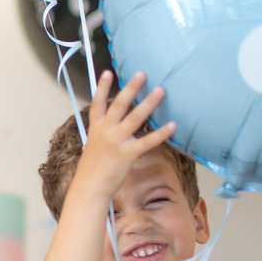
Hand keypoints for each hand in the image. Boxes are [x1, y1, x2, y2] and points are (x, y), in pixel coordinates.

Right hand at [72, 70, 175, 199]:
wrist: (90, 188)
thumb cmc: (92, 169)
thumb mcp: (93, 147)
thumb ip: (102, 136)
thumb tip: (107, 131)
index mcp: (96, 129)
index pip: (97, 103)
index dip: (102, 88)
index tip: (107, 72)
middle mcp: (106, 132)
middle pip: (119, 105)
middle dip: (130, 88)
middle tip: (141, 74)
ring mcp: (117, 142)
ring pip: (134, 118)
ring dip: (148, 103)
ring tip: (160, 90)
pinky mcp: (128, 154)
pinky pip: (147, 141)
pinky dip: (160, 133)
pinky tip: (172, 125)